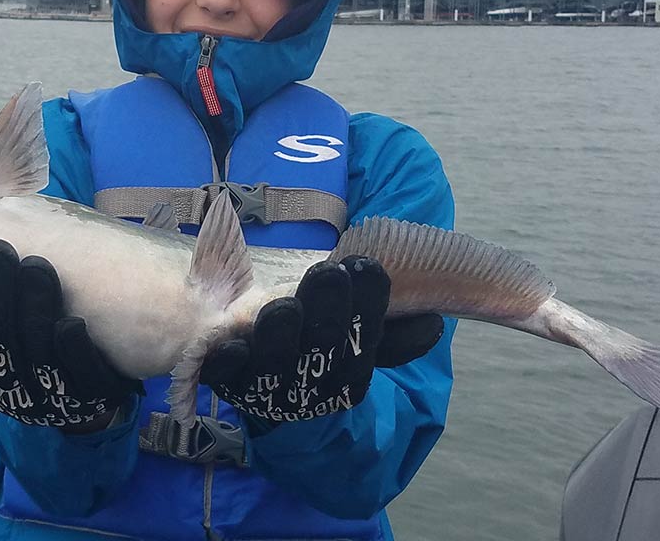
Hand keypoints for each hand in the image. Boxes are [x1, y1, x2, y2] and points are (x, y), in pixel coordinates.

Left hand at [199, 256, 442, 423]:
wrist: (271, 392)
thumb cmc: (320, 351)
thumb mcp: (358, 341)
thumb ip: (392, 334)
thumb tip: (434, 324)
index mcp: (348, 377)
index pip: (363, 343)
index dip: (367, 307)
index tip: (366, 267)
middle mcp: (308, 386)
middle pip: (322, 350)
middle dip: (327, 310)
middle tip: (330, 272)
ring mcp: (265, 385)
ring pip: (275, 363)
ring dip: (282, 333)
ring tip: (287, 305)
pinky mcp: (226, 380)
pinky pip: (225, 376)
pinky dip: (228, 362)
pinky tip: (232, 346)